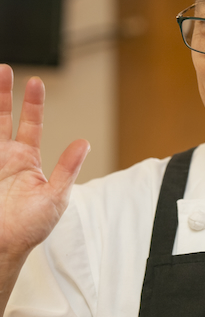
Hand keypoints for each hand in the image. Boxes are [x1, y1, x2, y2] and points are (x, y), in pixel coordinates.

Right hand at [0, 65, 88, 309]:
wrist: (4, 246)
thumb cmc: (31, 227)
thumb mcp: (55, 197)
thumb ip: (67, 169)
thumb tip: (84, 144)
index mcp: (27, 161)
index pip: (31, 125)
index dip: (32, 103)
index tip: (35, 82)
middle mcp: (6, 157)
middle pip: (3, 117)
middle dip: (3, 93)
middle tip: (4, 69)